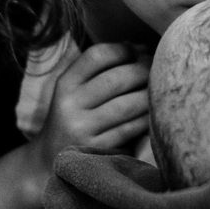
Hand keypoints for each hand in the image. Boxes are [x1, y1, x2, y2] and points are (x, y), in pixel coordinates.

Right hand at [36, 43, 150, 170]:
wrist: (50, 161)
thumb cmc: (74, 117)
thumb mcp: (74, 90)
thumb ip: (100, 69)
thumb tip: (138, 47)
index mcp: (65, 84)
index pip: (96, 56)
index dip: (122, 49)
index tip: (137, 50)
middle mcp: (70, 105)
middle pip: (116, 79)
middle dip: (143, 70)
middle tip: (157, 67)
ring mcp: (82, 129)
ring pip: (127, 105)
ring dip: (149, 95)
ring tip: (159, 90)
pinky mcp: (97, 150)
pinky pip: (130, 129)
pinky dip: (146, 118)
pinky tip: (153, 113)